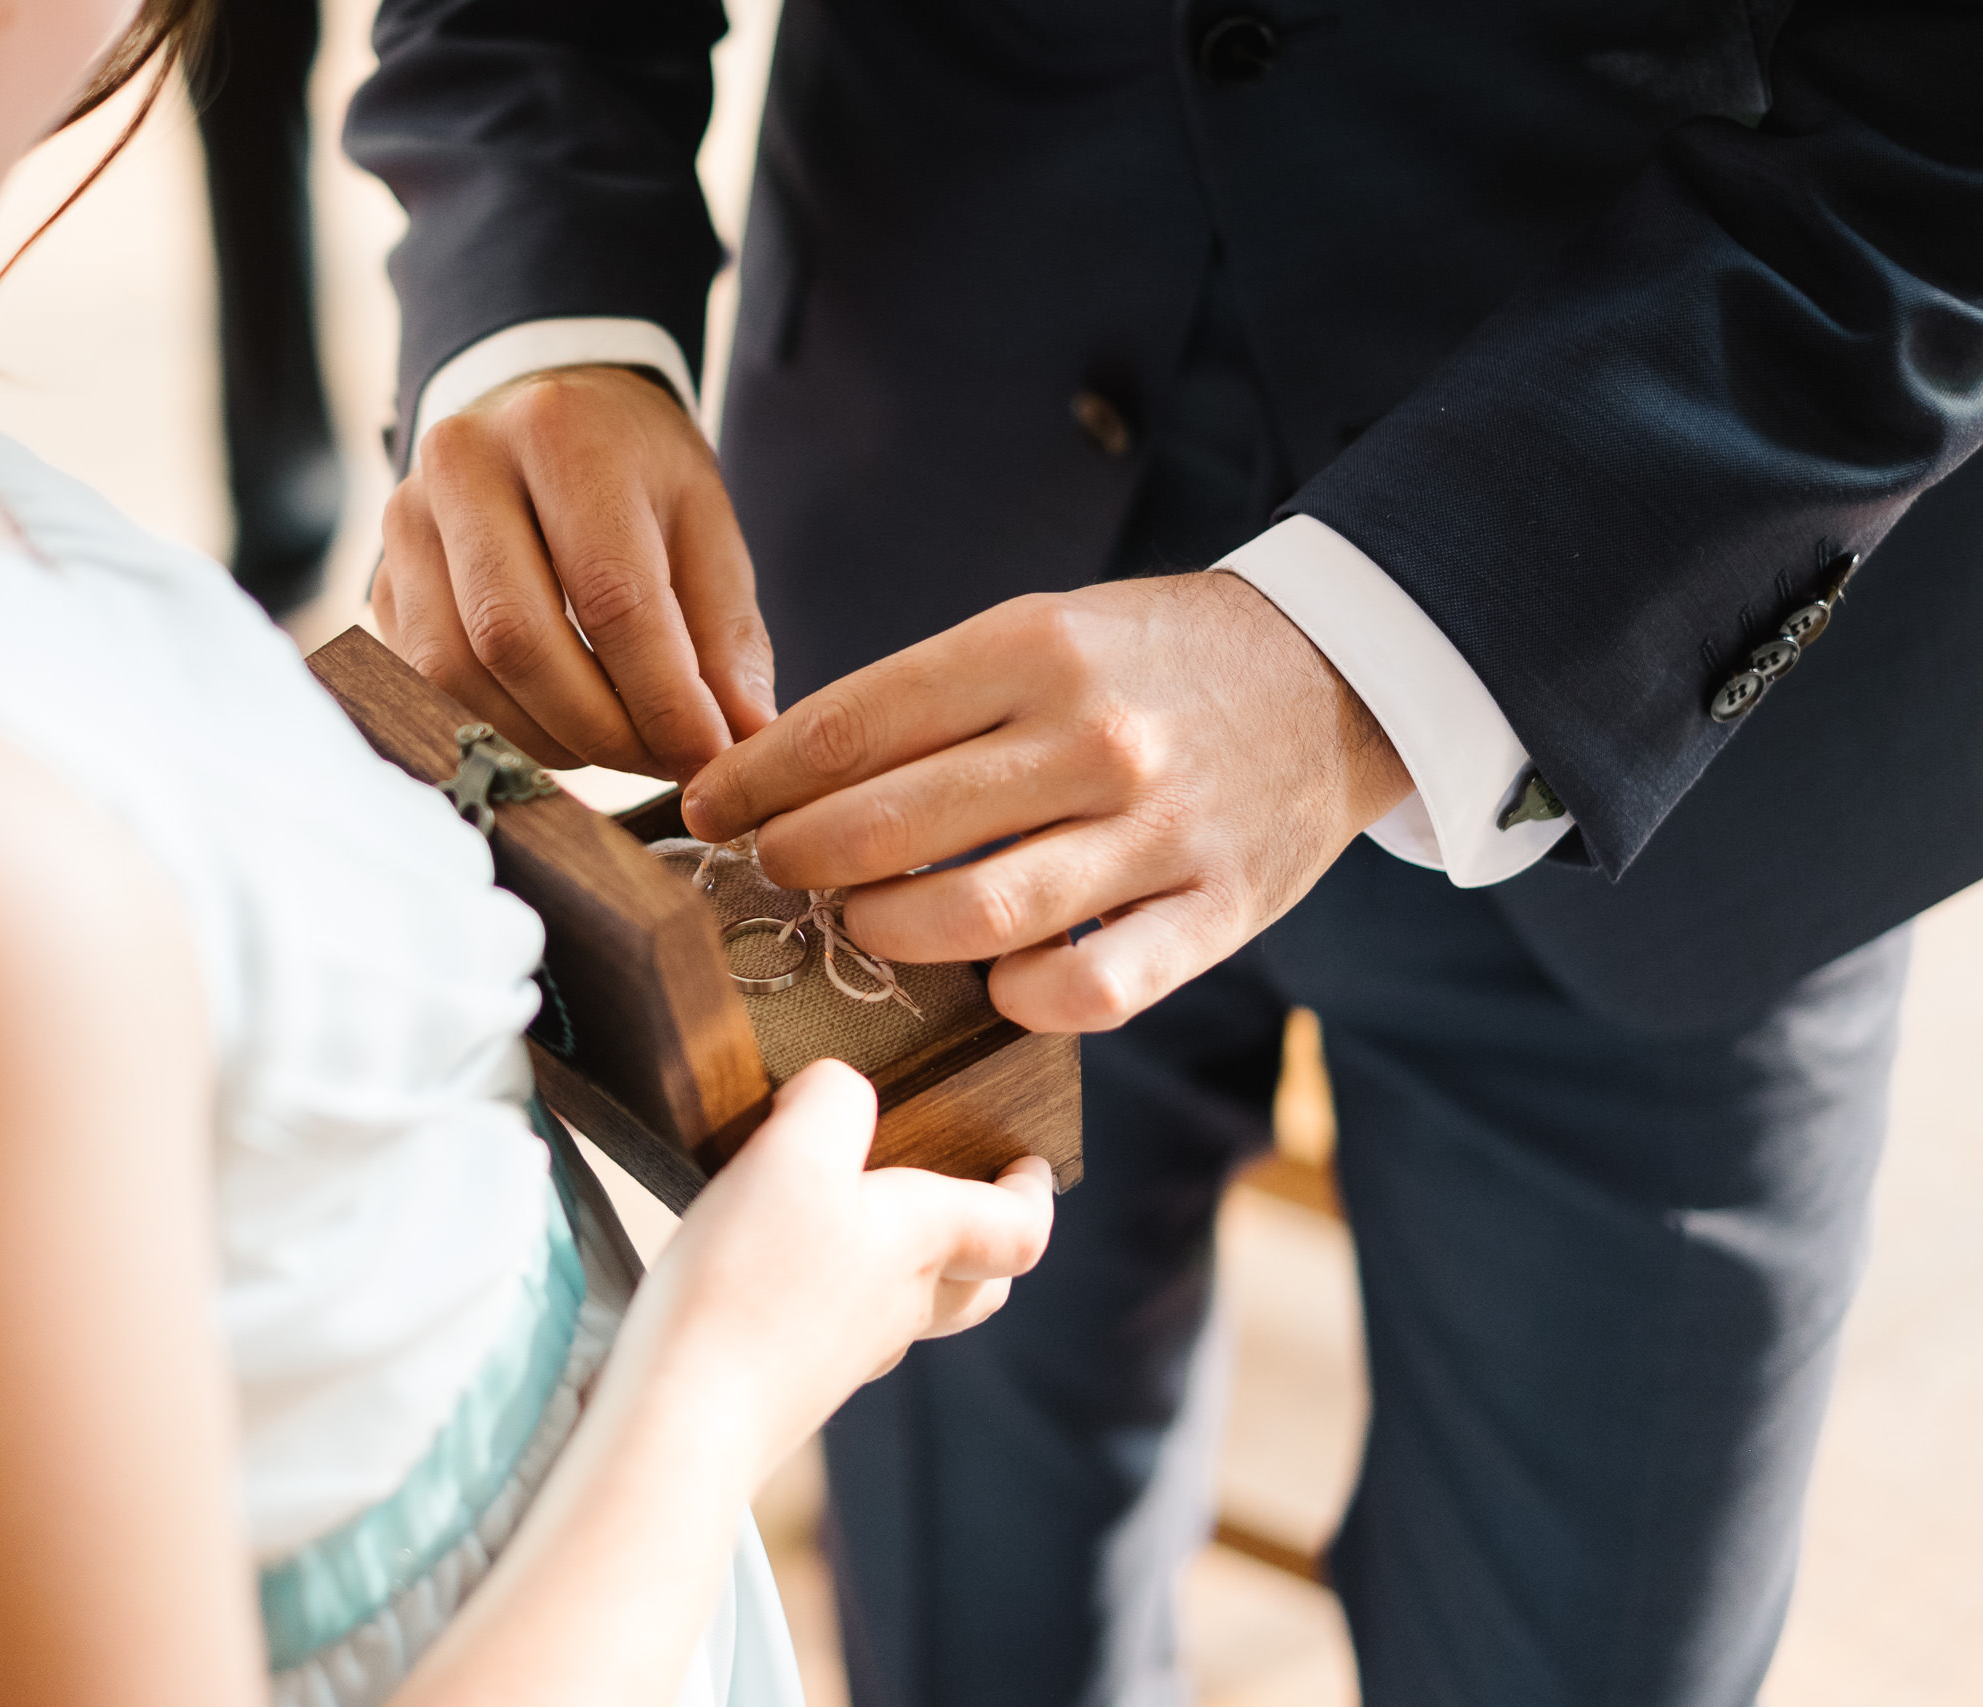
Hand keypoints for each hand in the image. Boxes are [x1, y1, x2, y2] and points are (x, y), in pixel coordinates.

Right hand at [372, 365, 775, 780]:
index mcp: (559, 433)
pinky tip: (555, 725)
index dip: (662, 698)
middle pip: (515, 640)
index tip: (708, 757)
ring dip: (543, 738)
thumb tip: (740, 739)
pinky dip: (498, 726)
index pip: (611, 596)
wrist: (539, 408)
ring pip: (456, 675)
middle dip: (599, 728)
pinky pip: (424, 684)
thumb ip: (726, 632)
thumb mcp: (702, 520)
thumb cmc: (631, 468)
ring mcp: (405, 523)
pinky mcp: (380, 579)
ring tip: (612, 742)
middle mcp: (461, 464)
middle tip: (659, 760)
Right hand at [628, 1061, 1054, 1482]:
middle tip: (969, 1198)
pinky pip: (839, 1329)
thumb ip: (831, 1100)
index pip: (1018, 1229)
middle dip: (986, 1243)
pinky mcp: (790, 1378)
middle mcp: (899, 1306)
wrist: (685, 1416)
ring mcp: (846, 1352)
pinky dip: (834, 1293)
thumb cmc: (750, 1283)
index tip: (1032, 1165)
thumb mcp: (793, 1154)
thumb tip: (837, 1088)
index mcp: (922, 1245)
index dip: (1034, 1195)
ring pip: (911, 1311)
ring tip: (859, 1217)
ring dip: (909, 1267)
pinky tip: (778, 1266)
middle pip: (978, 1287)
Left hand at [681, 573, 1414, 1032]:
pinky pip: (1093, 986)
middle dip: (803, 860)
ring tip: (862, 923)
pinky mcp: (1218, 910)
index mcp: (1035, 649)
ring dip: (892, 931)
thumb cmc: (1152, 661)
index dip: (758, 780)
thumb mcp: (1044, 630)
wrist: (1335, 673)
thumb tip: (791, 777)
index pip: (853, 726)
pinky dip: (1022, 997)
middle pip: (896, 825)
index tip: (709, 807)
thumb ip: (933, 700)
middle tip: (776, 872)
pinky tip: (992, 984)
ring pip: (981, 914)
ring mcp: (1161, 829)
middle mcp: (1094, 737)